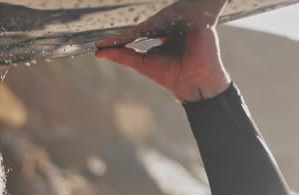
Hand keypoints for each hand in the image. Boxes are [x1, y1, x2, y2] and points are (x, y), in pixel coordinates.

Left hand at [94, 0, 230, 102]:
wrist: (193, 83)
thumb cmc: (170, 75)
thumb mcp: (141, 63)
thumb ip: (121, 55)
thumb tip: (98, 53)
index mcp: (164, 32)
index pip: (146, 21)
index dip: (132, 19)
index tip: (112, 16)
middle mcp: (176, 24)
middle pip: (158, 11)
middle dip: (142, 6)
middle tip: (118, 2)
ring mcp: (189, 20)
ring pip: (171, 6)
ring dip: (159, 4)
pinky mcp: (200, 18)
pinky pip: (187, 7)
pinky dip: (181, 5)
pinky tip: (163, 1)